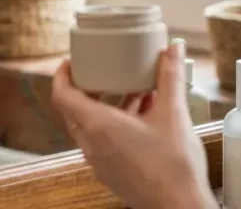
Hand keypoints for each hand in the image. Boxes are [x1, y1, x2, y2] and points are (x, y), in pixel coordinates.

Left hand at [51, 42, 217, 208]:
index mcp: (98, 126)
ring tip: (132, 93)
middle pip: (75, 110)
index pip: (62, 96)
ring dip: (106, 107)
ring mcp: (99, 163)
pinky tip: (142, 119)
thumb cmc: (173, 167)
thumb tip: (171, 48)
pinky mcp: (111, 174)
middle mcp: (92, 145)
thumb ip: (170, 76)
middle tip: (102, 72)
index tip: (70, 63)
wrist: (179, 207)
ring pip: (91, 127)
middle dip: (88, 89)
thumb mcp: (174, 113)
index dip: (61, 75)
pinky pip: (102, 143)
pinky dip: (113, 126)